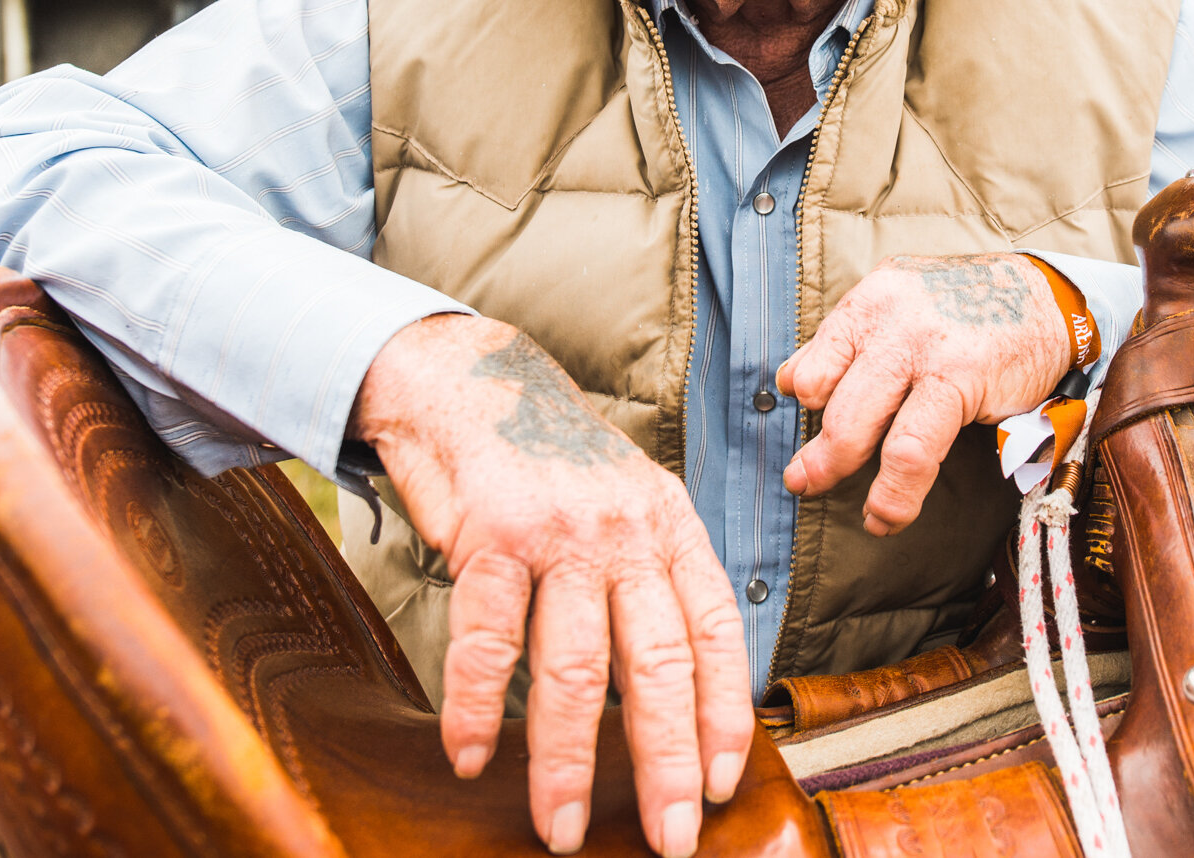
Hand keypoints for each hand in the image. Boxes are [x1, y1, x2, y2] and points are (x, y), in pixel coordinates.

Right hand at [354, 313, 752, 857]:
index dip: (723, 714)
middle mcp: (627, 531)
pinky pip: (487, 639)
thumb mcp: (629, 506)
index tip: (720, 785)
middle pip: (657, 665)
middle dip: (666, 763)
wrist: (472, 381)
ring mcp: (561, 533)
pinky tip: (471, 757)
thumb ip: (651, 584)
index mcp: (671, 528)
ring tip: (560, 828)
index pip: (715, 633)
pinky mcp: (491, 535)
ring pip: (576, 667)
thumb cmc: (553, 465)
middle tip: (669, 839)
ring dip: (566, 761)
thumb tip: (673, 698)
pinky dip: (475, 707)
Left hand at [775, 253, 1067, 534]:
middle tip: (803, 482)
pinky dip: (894, 495)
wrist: (1050, 299)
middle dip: (815, 452)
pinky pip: (911, 450)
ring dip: (841, 475)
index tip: (806, 425)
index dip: (803, 398)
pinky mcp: (958, 378)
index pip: (813, 359)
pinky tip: (888, 516)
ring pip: (858, 426)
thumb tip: (790, 381)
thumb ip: (852, 342)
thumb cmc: (972, 309)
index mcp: (871, 301)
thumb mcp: (904, 306)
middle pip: (823, 395)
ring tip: (855, 511)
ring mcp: (922, 347)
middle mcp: (888, 318)